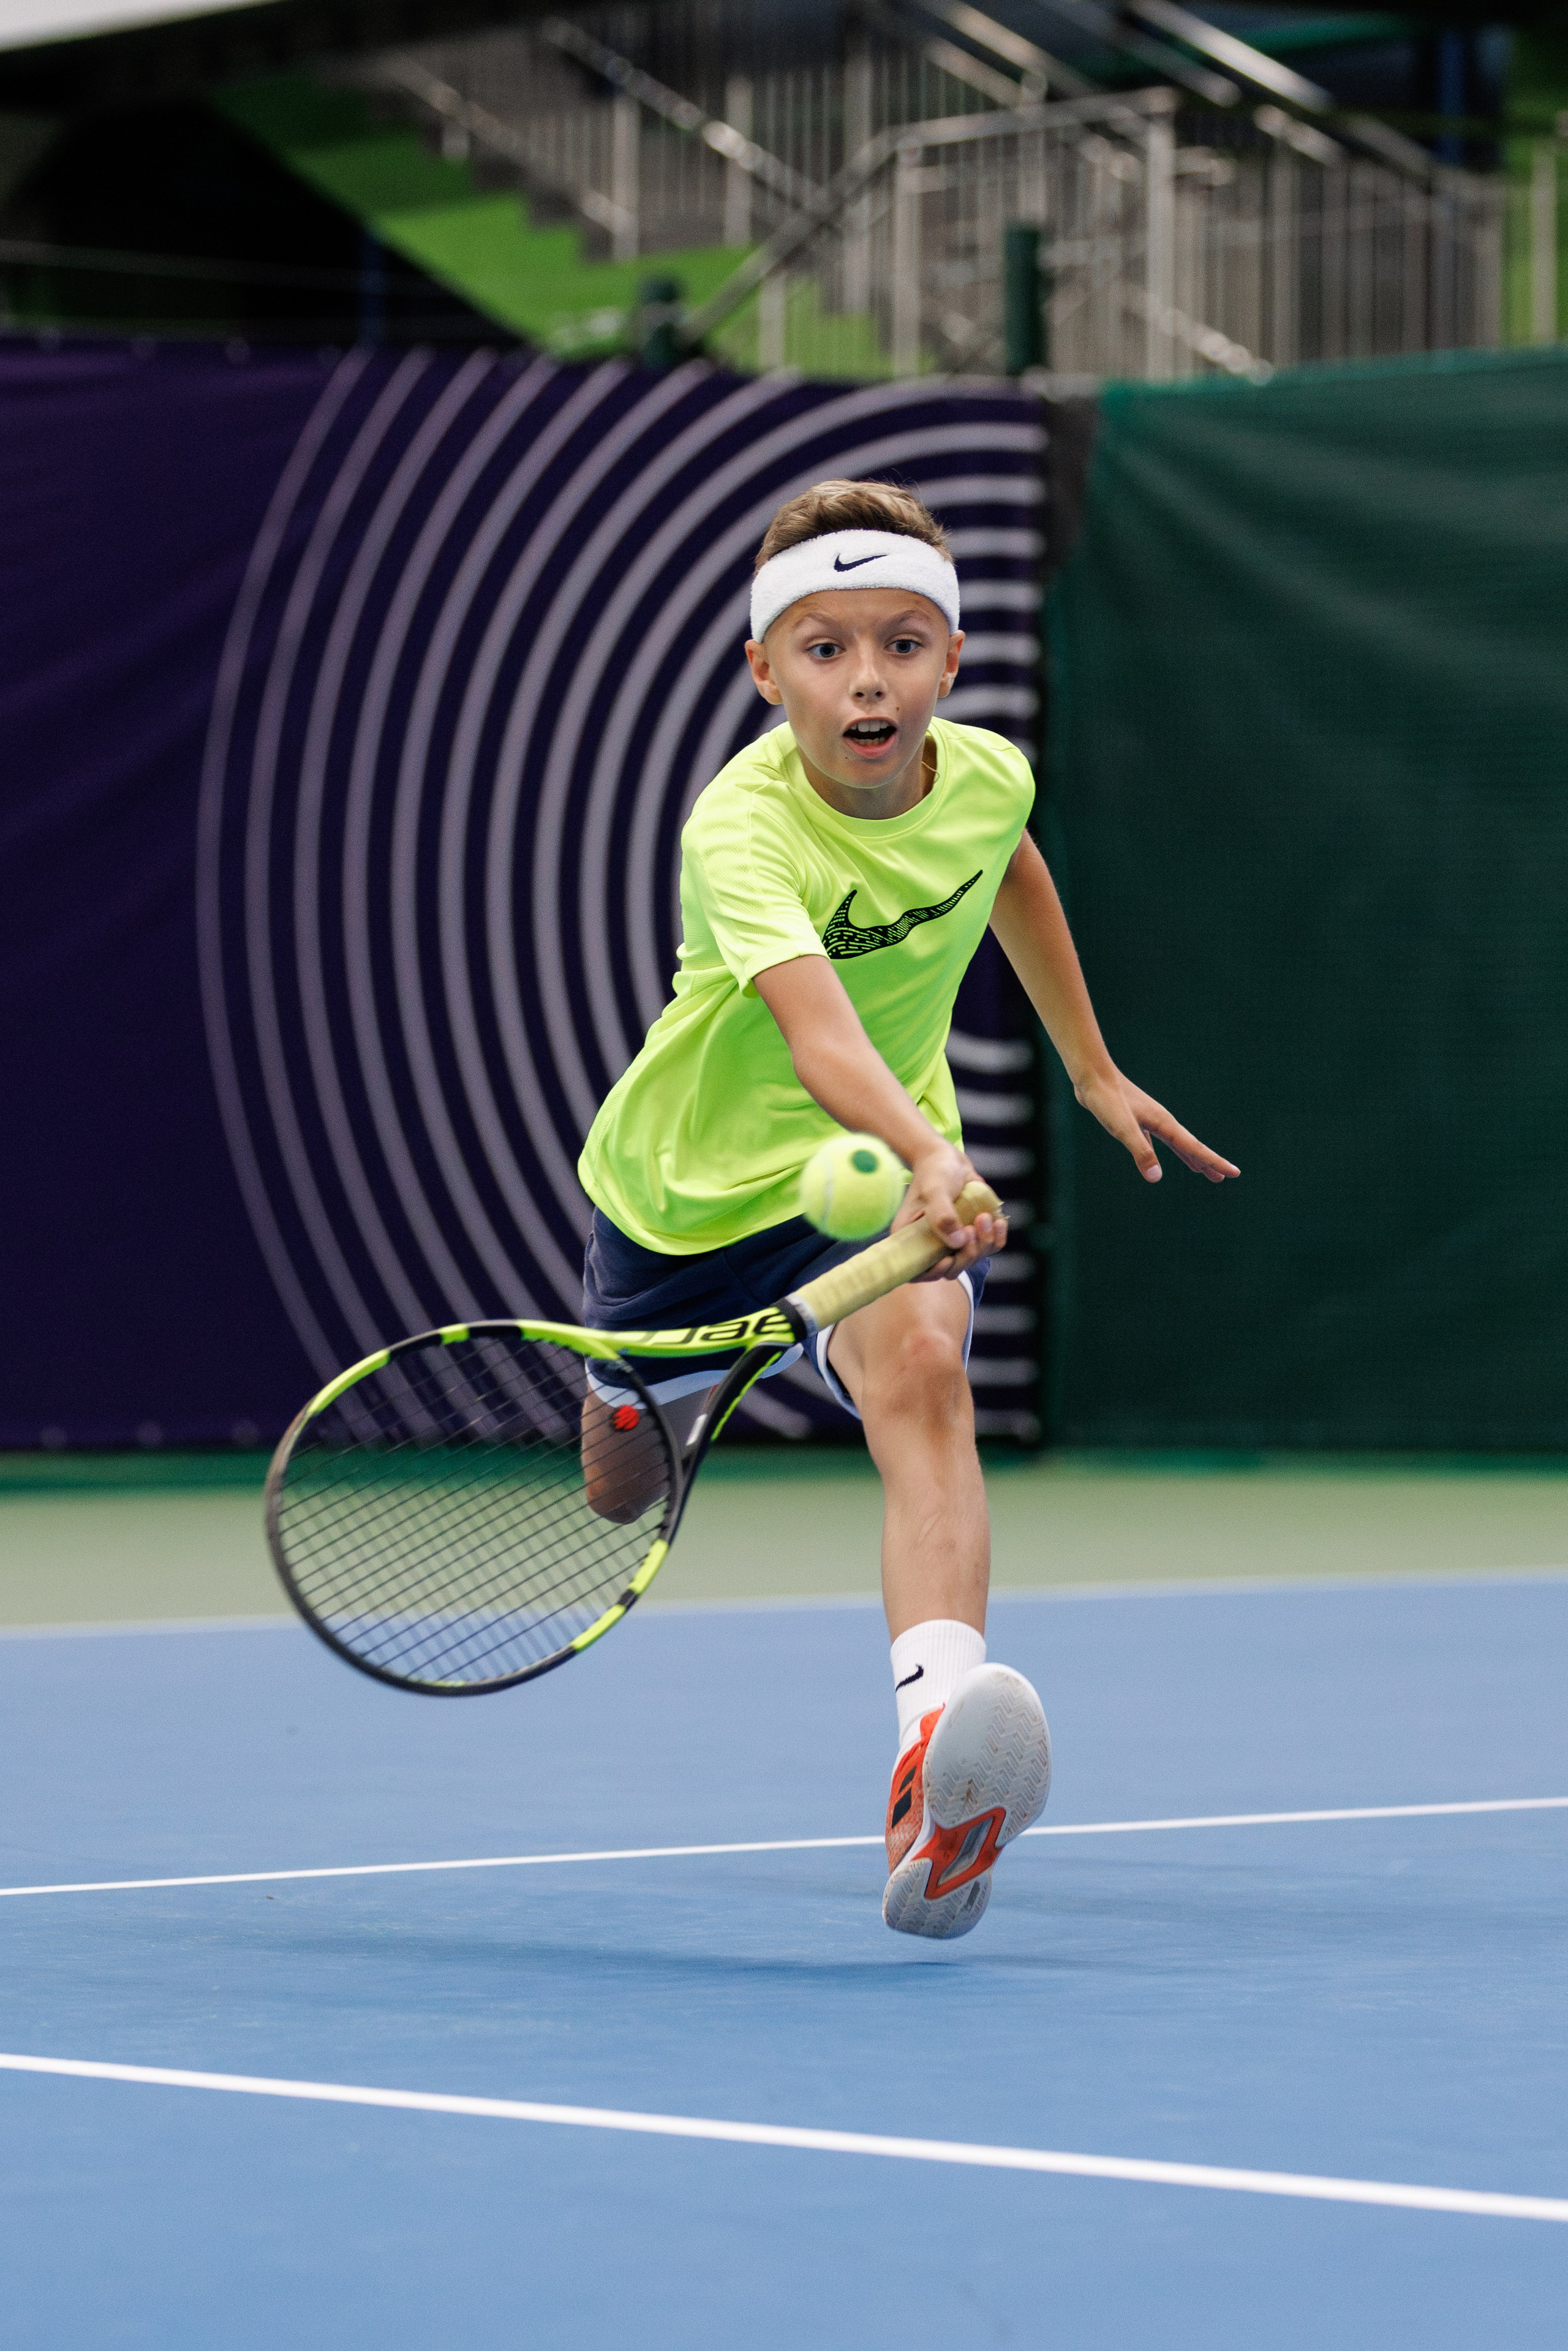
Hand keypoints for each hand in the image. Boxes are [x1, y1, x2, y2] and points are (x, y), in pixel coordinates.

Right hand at [894, 1143, 1008, 1277]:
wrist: (949, 1159)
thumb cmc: (935, 1172)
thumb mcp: (935, 1190)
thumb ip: (942, 1215)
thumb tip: (957, 1242)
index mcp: (912, 1239)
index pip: (919, 1272)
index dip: (934, 1273)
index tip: (947, 1259)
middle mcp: (931, 1244)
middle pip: (951, 1270)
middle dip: (965, 1255)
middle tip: (971, 1228)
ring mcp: (953, 1242)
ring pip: (971, 1259)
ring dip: (983, 1243)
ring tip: (983, 1217)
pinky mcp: (972, 1234)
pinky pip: (988, 1248)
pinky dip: (996, 1238)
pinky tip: (998, 1221)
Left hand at [1075, 1067, 1239, 1184]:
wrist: (1092, 1076)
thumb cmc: (1107, 1100)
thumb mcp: (1123, 1129)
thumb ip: (1141, 1152)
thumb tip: (1156, 1178)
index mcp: (1164, 1124)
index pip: (1195, 1148)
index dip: (1214, 1162)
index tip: (1234, 1173)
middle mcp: (1162, 1122)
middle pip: (1191, 1147)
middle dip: (1208, 1163)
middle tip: (1224, 1178)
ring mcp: (1151, 1120)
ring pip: (1176, 1144)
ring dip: (1190, 1158)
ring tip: (1202, 1171)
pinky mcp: (1136, 1121)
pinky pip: (1158, 1141)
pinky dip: (1165, 1152)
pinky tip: (1159, 1160)